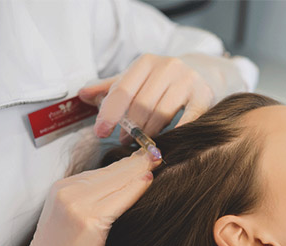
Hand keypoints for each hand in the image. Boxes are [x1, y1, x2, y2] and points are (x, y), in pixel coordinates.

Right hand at [0, 148, 161, 245]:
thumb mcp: (70, 216)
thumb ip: (89, 197)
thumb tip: (124, 183)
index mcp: (62, 187)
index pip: (102, 170)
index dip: (127, 161)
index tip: (146, 153)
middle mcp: (68, 191)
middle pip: (111, 171)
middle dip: (137, 160)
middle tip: (157, 151)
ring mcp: (77, 205)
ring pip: (116, 181)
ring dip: (140, 169)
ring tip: (158, 159)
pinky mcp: (88, 221)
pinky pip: (119, 200)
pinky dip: (135, 189)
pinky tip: (148, 179)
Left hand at [78, 53, 215, 143]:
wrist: (204, 72)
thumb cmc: (163, 81)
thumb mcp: (136, 79)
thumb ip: (110, 88)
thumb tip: (81, 95)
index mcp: (146, 62)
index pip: (122, 90)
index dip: (109, 113)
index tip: (100, 132)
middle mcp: (168, 66)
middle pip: (142, 104)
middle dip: (130, 127)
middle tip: (124, 140)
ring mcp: (188, 80)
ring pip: (161, 113)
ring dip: (149, 133)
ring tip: (143, 142)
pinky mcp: (204, 95)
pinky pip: (187, 119)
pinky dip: (175, 133)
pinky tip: (167, 143)